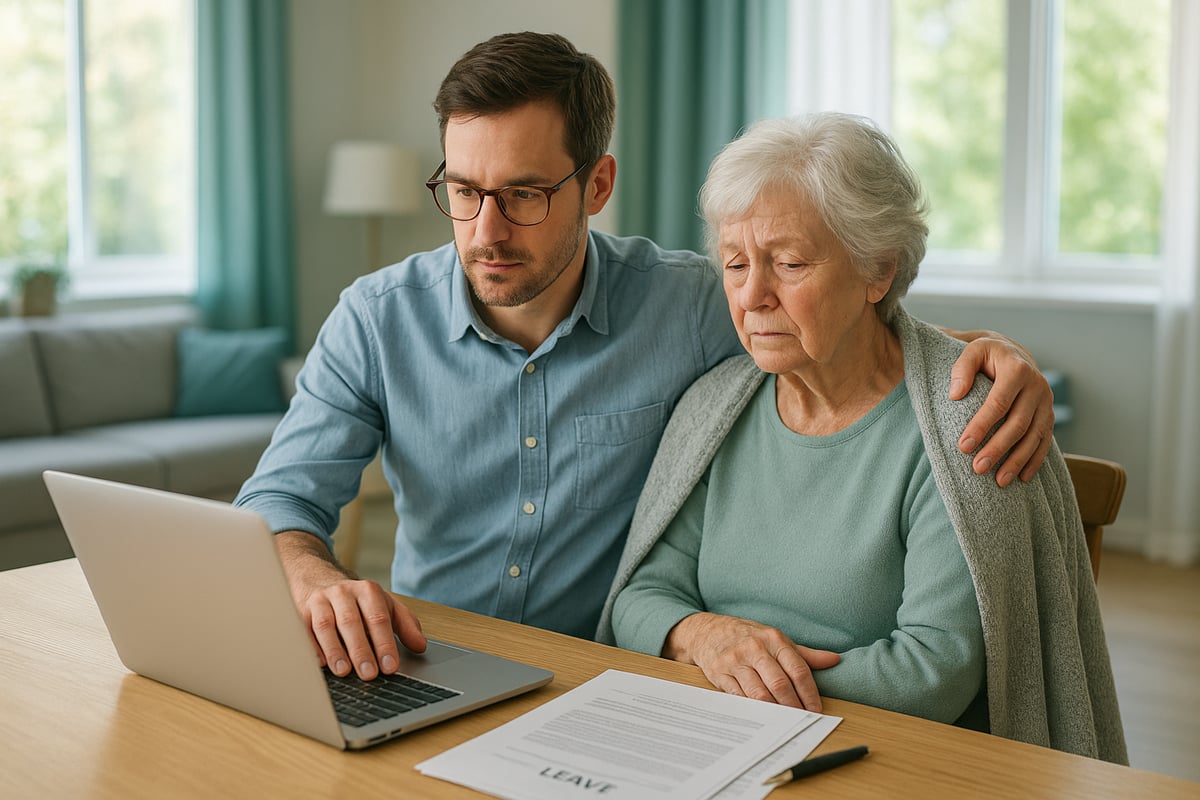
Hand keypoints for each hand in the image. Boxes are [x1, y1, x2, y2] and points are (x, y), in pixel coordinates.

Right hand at [275, 531, 426, 679]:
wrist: (318, 578)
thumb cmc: (356, 600)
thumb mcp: (385, 605)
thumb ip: (405, 625)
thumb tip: (420, 646)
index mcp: (368, 591)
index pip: (378, 618)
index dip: (385, 643)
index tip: (390, 666)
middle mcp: (343, 593)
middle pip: (352, 622)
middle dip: (361, 650)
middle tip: (369, 674)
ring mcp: (320, 601)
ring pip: (326, 625)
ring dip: (335, 650)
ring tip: (344, 671)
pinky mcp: (300, 611)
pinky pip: (304, 629)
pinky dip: (311, 647)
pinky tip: (320, 664)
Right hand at [663, 613, 839, 711]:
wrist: (707, 631)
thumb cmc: (747, 636)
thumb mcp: (775, 639)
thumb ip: (805, 654)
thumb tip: (834, 660)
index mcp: (773, 639)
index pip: (798, 669)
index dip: (809, 693)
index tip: (816, 710)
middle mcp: (754, 648)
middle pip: (780, 684)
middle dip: (793, 706)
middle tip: (802, 721)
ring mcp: (735, 661)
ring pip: (759, 693)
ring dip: (774, 711)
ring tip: (785, 722)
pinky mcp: (720, 673)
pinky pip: (739, 697)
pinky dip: (752, 709)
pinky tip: (761, 717)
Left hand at [947, 331, 1054, 486]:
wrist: (1013, 353)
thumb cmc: (986, 355)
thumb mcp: (972, 351)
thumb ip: (962, 369)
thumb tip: (956, 394)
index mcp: (1017, 369)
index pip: (998, 402)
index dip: (981, 426)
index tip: (963, 446)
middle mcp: (1037, 386)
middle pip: (1018, 423)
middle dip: (998, 448)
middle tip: (978, 468)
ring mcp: (1046, 402)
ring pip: (1035, 436)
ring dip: (1018, 460)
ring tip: (999, 481)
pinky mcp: (1050, 414)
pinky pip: (1045, 440)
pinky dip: (1035, 460)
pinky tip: (1023, 478)